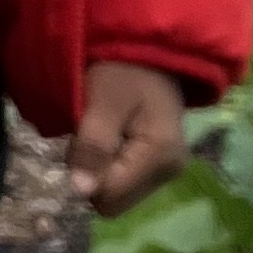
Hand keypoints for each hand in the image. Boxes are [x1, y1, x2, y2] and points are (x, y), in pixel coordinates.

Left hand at [69, 61, 188, 212]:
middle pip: (114, 200)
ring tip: (102, 131)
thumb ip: (93, 145)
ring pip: (116, 194)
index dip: (86, 172)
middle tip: (91, 133)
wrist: (148, 52)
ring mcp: (167, 171)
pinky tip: (112, 137)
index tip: (84, 136)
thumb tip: (81, 191)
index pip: (110, 195)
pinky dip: (108, 165)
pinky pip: (123, 182)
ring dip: (98, 168)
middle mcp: (170, 172)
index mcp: (161, 157)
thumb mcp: (103, 101)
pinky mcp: (159, 167)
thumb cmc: (123, 70)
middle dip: (92, 173)